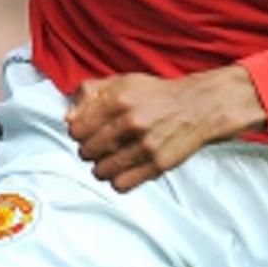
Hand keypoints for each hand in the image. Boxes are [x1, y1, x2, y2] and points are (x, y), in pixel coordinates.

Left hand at [65, 65, 267, 191]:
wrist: (199, 107)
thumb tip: (68, 117)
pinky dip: (117, 180)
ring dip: (101, 168)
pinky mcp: (158, 165)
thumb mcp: (123, 82)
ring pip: (102, 171)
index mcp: (119, 99)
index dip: (79, 133)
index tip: (86, 133)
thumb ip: (91, 94)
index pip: (77, 129)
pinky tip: (123, 171)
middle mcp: (131, 122)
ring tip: (110, 160)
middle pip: (87, 151)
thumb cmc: (158, 95)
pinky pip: (122, 184)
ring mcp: (145, 146)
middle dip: (89, 151)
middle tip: (99, 147)